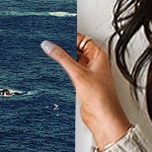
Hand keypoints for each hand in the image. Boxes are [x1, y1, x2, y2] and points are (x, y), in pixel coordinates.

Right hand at [40, 33, 130, 151]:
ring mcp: (88, 73)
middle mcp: (94, 63)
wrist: (103, 118)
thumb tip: (49, 45)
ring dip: (62, 59)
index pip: (80, 38)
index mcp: (98, 55)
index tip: (53, 34)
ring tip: (48, 55)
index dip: (67, 35)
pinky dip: (62, 69)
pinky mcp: (82, 83)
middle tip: (48, 43)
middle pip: (75, 48)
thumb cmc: (101, 97)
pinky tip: (54, 70)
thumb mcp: (77, 73)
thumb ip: (61, 57)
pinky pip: (70, 71)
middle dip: (62, 46)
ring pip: (72, 60)